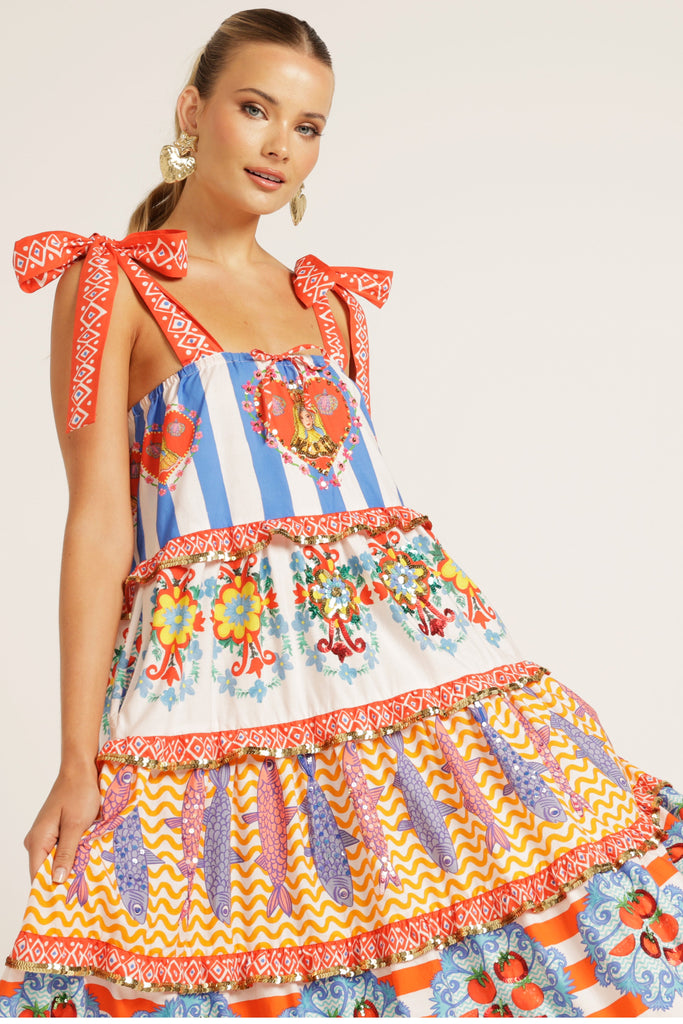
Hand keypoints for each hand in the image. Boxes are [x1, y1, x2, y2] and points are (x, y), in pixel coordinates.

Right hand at [24, 762, 100, 883]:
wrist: (80, 770)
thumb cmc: (79, 793)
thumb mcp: (76, 825)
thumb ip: (67, 853)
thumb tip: (56, 880)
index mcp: (38, 841)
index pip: (38, 876)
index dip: (52, 890)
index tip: (68, 903)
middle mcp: (37, 841)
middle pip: (47, 870)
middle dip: (64, 880)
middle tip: (85, 890)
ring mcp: (46, 836)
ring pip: (56, 860)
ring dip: (71, 867)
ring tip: (89, 876)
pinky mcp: (56, 831)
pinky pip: (62, 850)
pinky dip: (74, 854)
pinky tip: (87, 859)